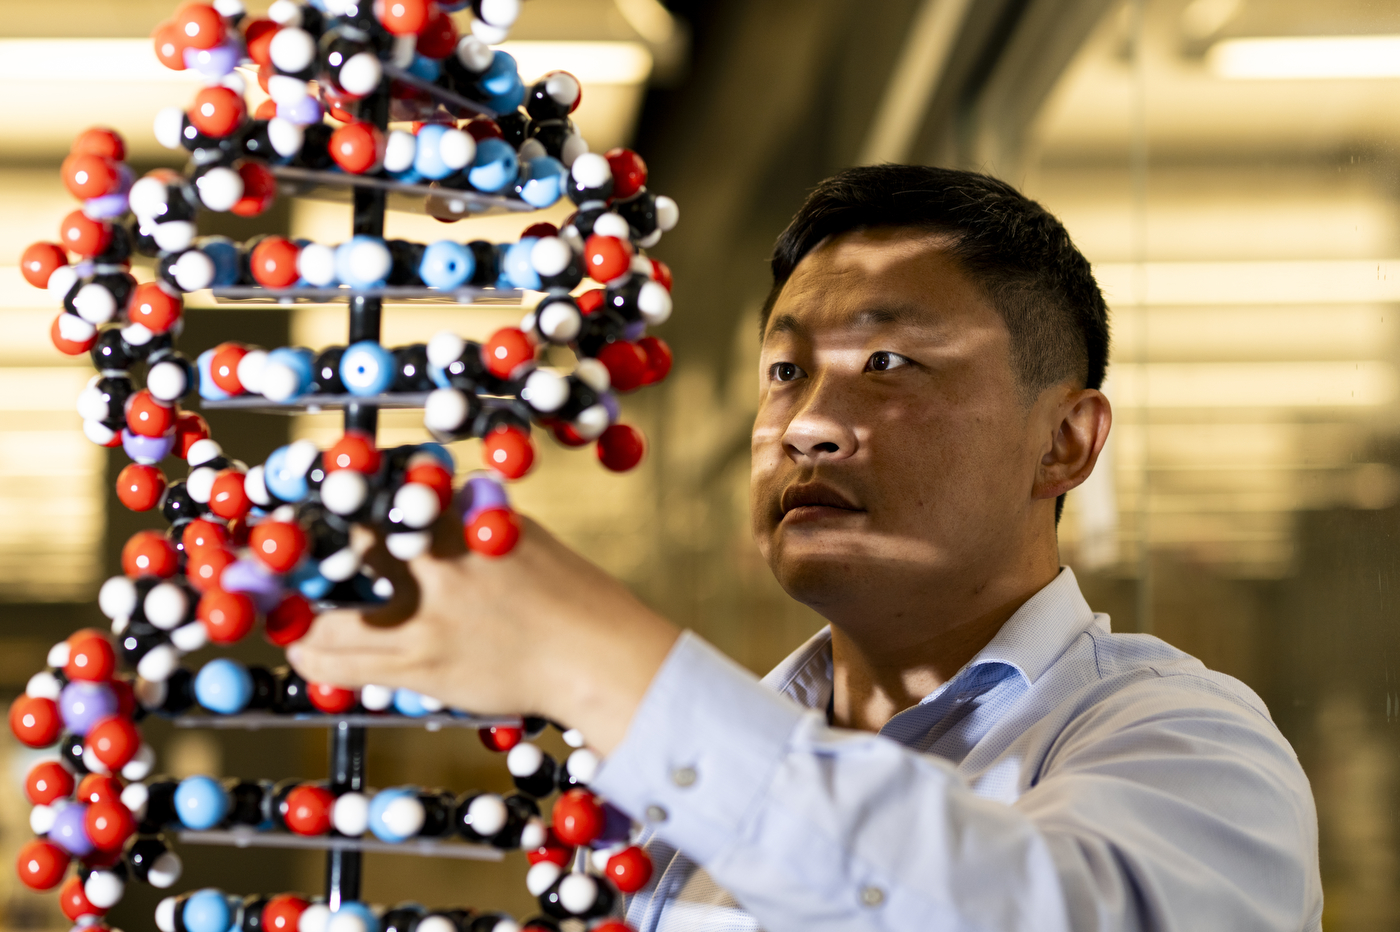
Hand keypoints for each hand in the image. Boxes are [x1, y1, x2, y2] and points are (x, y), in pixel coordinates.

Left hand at [287, 514, 679, 754]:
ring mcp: (424, 618)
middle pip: (343, 549)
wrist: (594, 657)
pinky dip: (314, 655)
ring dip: (299, 613)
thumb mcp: (519, 534)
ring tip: (286, 612)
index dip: (337, 500)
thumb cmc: (569, 595)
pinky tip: (305, 651)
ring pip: (329, 615)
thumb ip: (467, 522)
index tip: (314, 501)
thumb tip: (428, 510)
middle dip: (306, 553)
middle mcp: (434, 564)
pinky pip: (345, 663)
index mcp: (460, 522)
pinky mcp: (421, 666)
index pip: (380, 496)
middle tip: (280, 560)